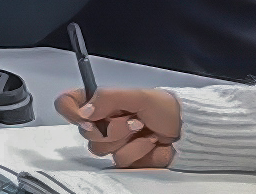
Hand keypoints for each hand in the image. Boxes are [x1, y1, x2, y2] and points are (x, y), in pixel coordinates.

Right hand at [58, 88, 179, 167]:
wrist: (188, 130)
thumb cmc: (164, 107)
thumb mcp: (137, 95)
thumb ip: (107, 98)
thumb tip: (84, 112)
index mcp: (99, 102)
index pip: (67, 104)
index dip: (71, 111)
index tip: (87, 115)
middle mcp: (101, 122)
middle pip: (84, 132)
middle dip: (111, 127)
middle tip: (132, 119)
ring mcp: (112, 143)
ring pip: (100, 148)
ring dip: (126, 139)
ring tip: (143, 129)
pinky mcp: (125, 159)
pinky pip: (119, 160)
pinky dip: (138, 150)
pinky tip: (149, 142)